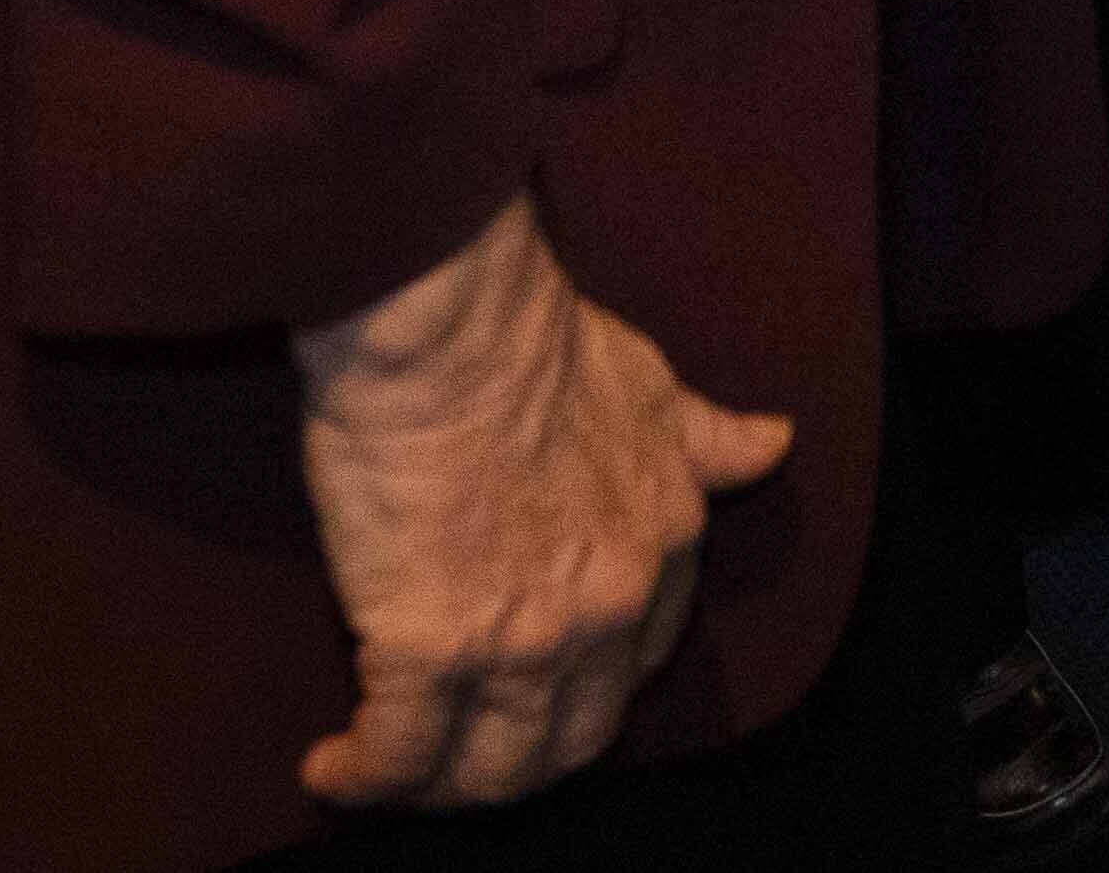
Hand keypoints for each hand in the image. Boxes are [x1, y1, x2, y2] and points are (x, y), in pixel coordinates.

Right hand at [289, 194, 792, 813]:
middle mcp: (610, 605)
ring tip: (389, 770)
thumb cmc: (532, 338)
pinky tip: (334, 769)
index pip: (638, 661)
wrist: (451, 322)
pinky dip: (362, 777)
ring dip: (440, 787)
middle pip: (570, 738)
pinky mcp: (432, 648)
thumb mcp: (650, 384)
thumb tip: (774, 440)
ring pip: (493, 770)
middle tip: (457, 755)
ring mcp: (527, 638)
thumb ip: (704, 435)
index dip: (585, 687)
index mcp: (662, 543)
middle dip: (516, 762)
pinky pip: (401, 757)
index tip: (536, 688)